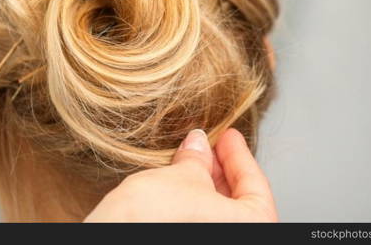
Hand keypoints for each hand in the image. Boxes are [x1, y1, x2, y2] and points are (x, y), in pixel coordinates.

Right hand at [84, 128, 276, 221]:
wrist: (115, 234)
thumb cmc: (156, 215)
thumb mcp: (184, 175)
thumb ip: (199, 159)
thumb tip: (198, 146)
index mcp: (254, 226)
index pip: (255, 185)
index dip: (238, 154)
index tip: (228, 136)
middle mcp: (237, 240)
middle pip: (238, 204)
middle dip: (220, 171)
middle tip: (206, 148)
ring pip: (217, 216)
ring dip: (205, 188)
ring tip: (187, 164)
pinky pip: (200, 224)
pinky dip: (193, 207)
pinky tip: (177, 188)